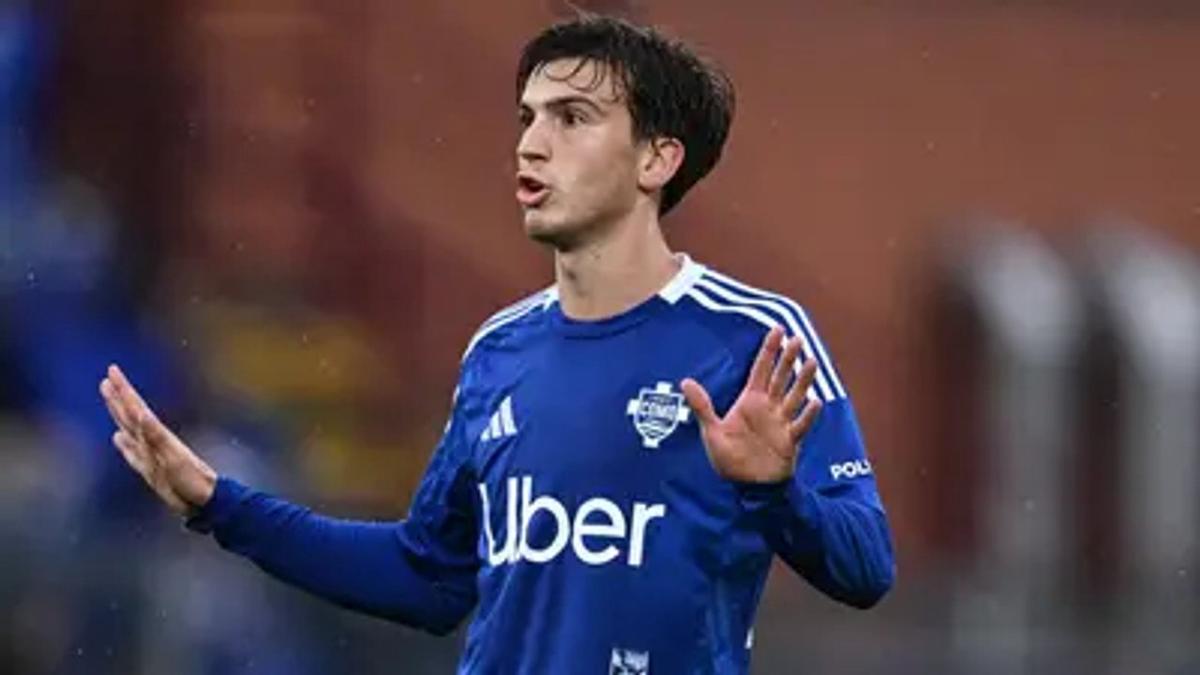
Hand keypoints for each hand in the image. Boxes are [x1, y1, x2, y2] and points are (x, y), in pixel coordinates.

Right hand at [99, 364, 216, 515]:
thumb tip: (140, 414)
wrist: (203, 501)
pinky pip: (131, 451)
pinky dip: (123, 443)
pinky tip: (117, 437)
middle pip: (130, 413)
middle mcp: (151, 441)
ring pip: (128, 428)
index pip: (135, 407)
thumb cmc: (191, 479)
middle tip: (107, 377)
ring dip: (118, 413)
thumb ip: (155, 436)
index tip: (112, 370)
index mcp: (156, 435)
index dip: (123, 389)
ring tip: (110, 398)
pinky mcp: (149, 468)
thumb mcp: (172, 457)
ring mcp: (150, 453)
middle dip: (118, 396)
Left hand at [681, 326, 822, 484]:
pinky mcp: (790, 441)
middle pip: (780, 377)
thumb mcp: (711, 431)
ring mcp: (781, 423)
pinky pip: (800, 425)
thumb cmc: (729, 458)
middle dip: (788, 358)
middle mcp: (769, 408)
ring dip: (803, 380)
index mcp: (751, 401)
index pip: (761, 369)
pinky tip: (815, 402)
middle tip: (798, 338)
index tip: (778, 329)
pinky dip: (808, 414)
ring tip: (812, 362)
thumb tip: (685, 381)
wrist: (746, 486)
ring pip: (795, 396)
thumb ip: (702, 406)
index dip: (769, 349)